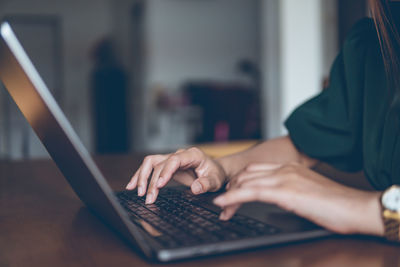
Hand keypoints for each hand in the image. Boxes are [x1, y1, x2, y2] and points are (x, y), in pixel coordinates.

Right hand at [126, 147, 226, 203]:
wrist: (215, 171)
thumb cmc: (215, 174)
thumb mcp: (215, 180)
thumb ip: (206, 184)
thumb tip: (195, 188)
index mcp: (192, 155)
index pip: (175, 160)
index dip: (165, 171)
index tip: (159, 185)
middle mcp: (179, 154)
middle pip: (160, 163)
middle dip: (152, 181)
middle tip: (149, 197)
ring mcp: (171, 159)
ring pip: (151, 162)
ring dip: (142, 176)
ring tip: (138, 192)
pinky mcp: (166, 166)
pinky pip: (150, 168)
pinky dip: (141, 176)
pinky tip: (132, 185)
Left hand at [214, 162, 383, 235]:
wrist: (356, 207)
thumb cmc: (337, 205)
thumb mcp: (308, 192)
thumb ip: (292, 190)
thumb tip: (280, 198)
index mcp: (290, 167)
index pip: (256, 170)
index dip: (240, 181)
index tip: (232, 192)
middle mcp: (284, 169)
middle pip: (247, 174)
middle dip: (232, 188)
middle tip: (224, 202)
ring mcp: (284, 178)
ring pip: (246, 183)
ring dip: (229, 195)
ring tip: (220, 206)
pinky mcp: (284, 192)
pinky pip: (251, 193)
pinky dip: (233, 198)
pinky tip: (223, 204)